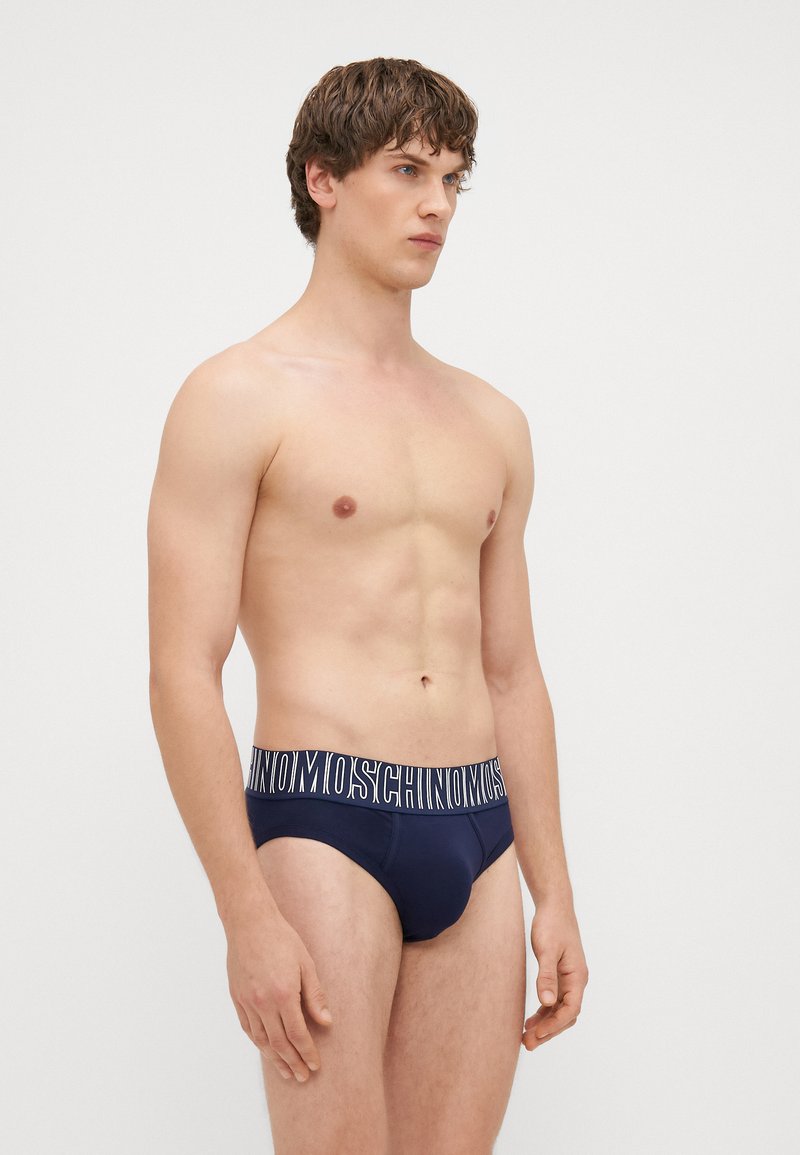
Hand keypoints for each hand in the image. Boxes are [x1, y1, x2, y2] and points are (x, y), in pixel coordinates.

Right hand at [225, 908, 333, 1081]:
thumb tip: (327, 1023)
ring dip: (274, 1059)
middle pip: (279, 1043)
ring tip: (286, 1071)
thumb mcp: (306, 964)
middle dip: (293, 1062)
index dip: (307, 1053)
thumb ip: (315, 995)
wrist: (250, 923)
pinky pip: (247, 1028)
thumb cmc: (282, 939)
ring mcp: (247, 1001)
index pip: (297, 1034)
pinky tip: (266, 1049)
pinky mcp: (236, 997)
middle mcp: (263, 1002)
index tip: (315, 1065)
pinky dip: (258, 1042)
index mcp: (284, 994)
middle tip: (303, 1076)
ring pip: (261, 1040)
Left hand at [522, 898, 587, 1050]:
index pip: (570, 1010)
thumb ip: (546, 976)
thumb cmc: (551, 924)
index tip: (537, 1035)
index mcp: (577, 976)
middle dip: (548, 1031)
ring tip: (526, 1038)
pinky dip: (543, 1012)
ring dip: (545, 1024)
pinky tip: (530, 1020)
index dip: (554, 1025)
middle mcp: (576, 981)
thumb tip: (546, 1002)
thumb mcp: (547, 950)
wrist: (554, 905)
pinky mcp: (559, 975)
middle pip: (565, 1015)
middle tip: (527, 1044)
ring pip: (559, 1010)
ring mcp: (568, 979)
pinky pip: (553, 1001)